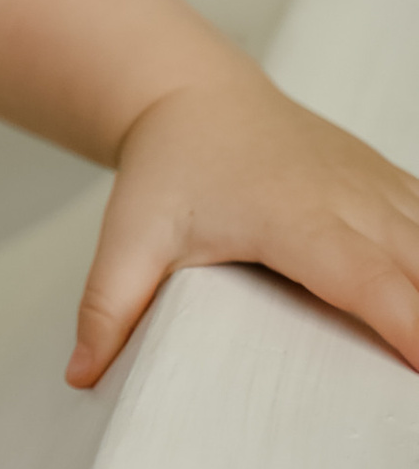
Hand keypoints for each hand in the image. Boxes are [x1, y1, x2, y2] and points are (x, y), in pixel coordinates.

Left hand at [70, 56, 418, 386]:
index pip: (365, 277)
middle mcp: (347, 199)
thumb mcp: (129, 235)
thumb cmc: (169, 164)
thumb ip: (109, 307)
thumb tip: (81, 375)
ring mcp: (375, 186)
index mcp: (293, 217)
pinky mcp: (388, 182)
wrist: (191, 93)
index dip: (408, 323)